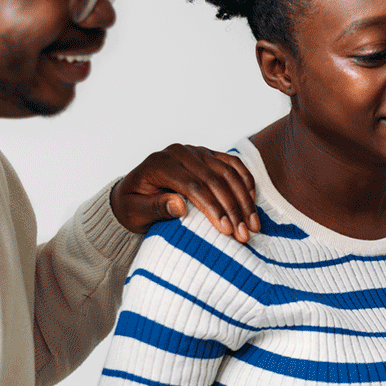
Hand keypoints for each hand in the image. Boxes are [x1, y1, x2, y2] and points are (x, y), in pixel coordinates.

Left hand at [111, 144, 260, 238]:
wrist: (134, 192)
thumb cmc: (132, 206)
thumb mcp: (134, 212)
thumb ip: (155, 208)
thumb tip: (179, 205)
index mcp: (159, 164)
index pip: (193, 186)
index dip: (212, 208)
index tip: (226, 230)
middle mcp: (179, 153)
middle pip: (215, 180)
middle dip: (233, 209)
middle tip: (244, 234)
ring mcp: (196, 151)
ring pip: (228, 173)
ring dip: (244, 200)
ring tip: (253, 226)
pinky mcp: (208, 155)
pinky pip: (234, 165)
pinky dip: (246, 183)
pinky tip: (252, 202)